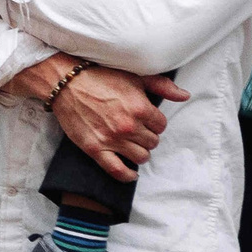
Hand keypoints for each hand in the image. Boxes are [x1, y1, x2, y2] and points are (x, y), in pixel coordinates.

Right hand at [8, 56, 188, 181]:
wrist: (66, 83)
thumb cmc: (100, 76)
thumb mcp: (134, 76)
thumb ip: (162, 86)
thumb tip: (184, 95)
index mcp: (140, 108)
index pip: (161, 126)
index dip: (155, 123)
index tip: (146, 120)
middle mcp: (129, 126)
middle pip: (152, 142)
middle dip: (147, 137)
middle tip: (137, 131)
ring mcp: (112, 140)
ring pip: (140, 157)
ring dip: (139, 152)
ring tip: (133, 145)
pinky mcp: (96, 149)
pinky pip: (118, 171)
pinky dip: (127, 175)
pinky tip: (131, 173)